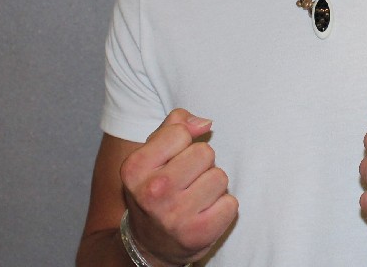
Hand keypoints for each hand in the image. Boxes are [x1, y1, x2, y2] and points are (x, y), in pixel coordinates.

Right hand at [120, 109, 237, 264]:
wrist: (150, 243)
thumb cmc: (156, 187)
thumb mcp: (152, 153)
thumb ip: (175, 126)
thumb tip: (205, 123)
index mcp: (135, 168)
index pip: (180, 132)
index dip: (183, 143)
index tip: (172, 160)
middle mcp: (153, 192)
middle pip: (205, 152)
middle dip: (201, 163)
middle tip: (186, 180)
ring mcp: (175, 216)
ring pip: (220, 177)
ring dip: (212, 185)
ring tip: (195, 197)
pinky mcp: (197, 235)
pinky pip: (231, 204)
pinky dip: (222, 207)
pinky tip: (204, 213)